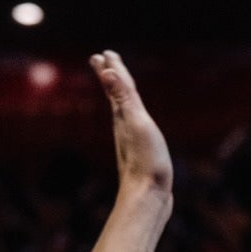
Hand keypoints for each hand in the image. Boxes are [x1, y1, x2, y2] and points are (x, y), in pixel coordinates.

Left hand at [89, 51, 174, 205]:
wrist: (148, 198)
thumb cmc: (146, 162)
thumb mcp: (136, 123)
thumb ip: (123, 97)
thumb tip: (106, 71)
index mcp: (124, 116)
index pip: (117, 86)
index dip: (112, 68)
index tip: (104, 53)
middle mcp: (124, 126)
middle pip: (115, 95)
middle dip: (110, 77)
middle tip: (101, 60)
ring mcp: (131, 140)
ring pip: (123, 110)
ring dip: (119, 95)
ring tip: (117, 86)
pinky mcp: (140, 153)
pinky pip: (134, 126)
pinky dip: (132, 117)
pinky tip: (135, 123)